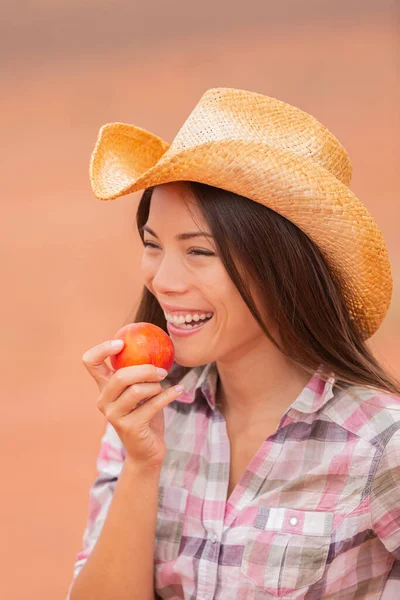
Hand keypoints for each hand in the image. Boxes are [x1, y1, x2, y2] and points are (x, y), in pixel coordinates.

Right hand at [81, 340, 183, 467]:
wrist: (146, 451)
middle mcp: (104, 401)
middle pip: (120, 376)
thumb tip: (155, 346)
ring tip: (163, 387)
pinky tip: (179, 390)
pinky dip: (169, 395)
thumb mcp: (139, 391)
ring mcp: (114, 416)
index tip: (122, 343)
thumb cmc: (144, 415)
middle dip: (145, 370)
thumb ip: (139, 373)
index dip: (102, 349)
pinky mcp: (130, 427)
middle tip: (162, 371)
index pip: (90, 362)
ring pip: (137, 391)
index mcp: (104, 387)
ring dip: (156, 386)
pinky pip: (152, 405)